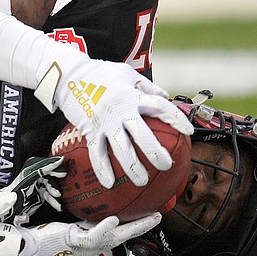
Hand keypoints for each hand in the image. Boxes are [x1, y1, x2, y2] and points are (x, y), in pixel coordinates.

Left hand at [0, 156, 65, 236]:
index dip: (45, 166)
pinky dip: (51, 200)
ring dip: (53, 190)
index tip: (58, 161)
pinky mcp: (26, 203)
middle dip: (53, 176)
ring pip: (43, 187)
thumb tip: (13, 196)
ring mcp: (24, 195)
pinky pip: (42, 198)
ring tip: (60, 198)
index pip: (32, 173)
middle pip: (40, 177)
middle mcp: (21, 189)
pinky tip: (57, 206)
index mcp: (14, 189)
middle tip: (65, 177)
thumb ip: (0, 204)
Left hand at [0, 212, 161, 255]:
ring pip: (112, 238)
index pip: (118, 232)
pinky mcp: (73, 242)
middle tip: (158, 216)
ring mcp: (83, 246)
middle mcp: (91, 246)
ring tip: (148, 218)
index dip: (135, 224)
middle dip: (142, 227)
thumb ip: (84, 219)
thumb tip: (94, 204)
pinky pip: (92, 236)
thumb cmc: (44, 238)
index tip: (150, 215)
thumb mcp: (69, 226)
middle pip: (123, 237)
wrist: (26, 250)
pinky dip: (103, 229)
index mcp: (92, 241)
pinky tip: (113, 220)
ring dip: (132, 228)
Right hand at [35, 46, 193, 187]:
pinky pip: (96, 153)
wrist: (68, 74)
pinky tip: (109, 183)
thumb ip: (147, 86)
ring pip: (120, 148)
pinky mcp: (89, 129)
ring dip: (132, 167)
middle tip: (166, 165)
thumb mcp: (126, 73)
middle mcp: (120, 109)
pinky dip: (102, 169)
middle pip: (141, 134)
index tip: (188, 131)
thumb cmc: (99, 72)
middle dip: (155, 151)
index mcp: (132, 95)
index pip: (159, 107)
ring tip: (142, 181)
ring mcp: (104, 121)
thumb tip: (165, 96)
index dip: (175, 119)